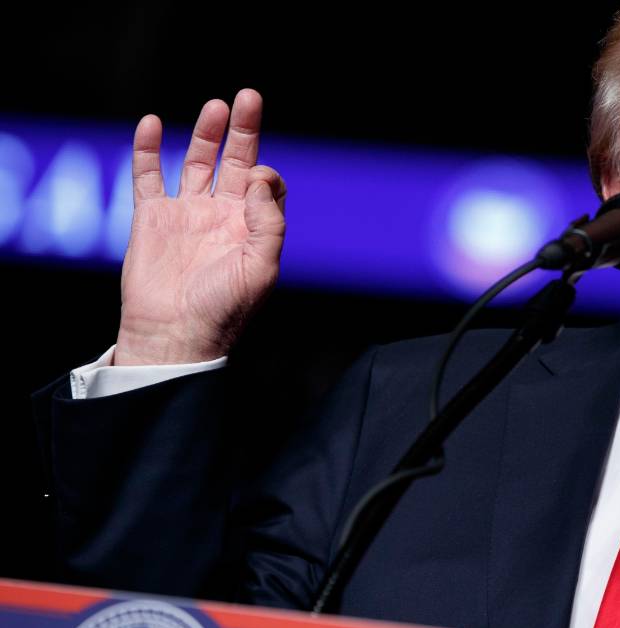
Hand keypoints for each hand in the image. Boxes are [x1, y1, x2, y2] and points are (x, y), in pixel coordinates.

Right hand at [113, 89, 285, 365]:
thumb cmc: (223, 309)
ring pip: (197, 162)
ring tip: (216, 106)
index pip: (264, 185)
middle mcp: (221, 216)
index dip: (265, 174)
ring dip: (206, 133)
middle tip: (248, 97)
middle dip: (243, 130)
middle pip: (235, 161)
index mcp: (251, 228)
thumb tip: (257, 176)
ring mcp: (186, 214)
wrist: (174, 334)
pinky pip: (148, 176)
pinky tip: (152, 122)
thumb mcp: (261, 267)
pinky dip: (148, 149)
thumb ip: (267, 221)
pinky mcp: (152, 217)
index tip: (255, 179)